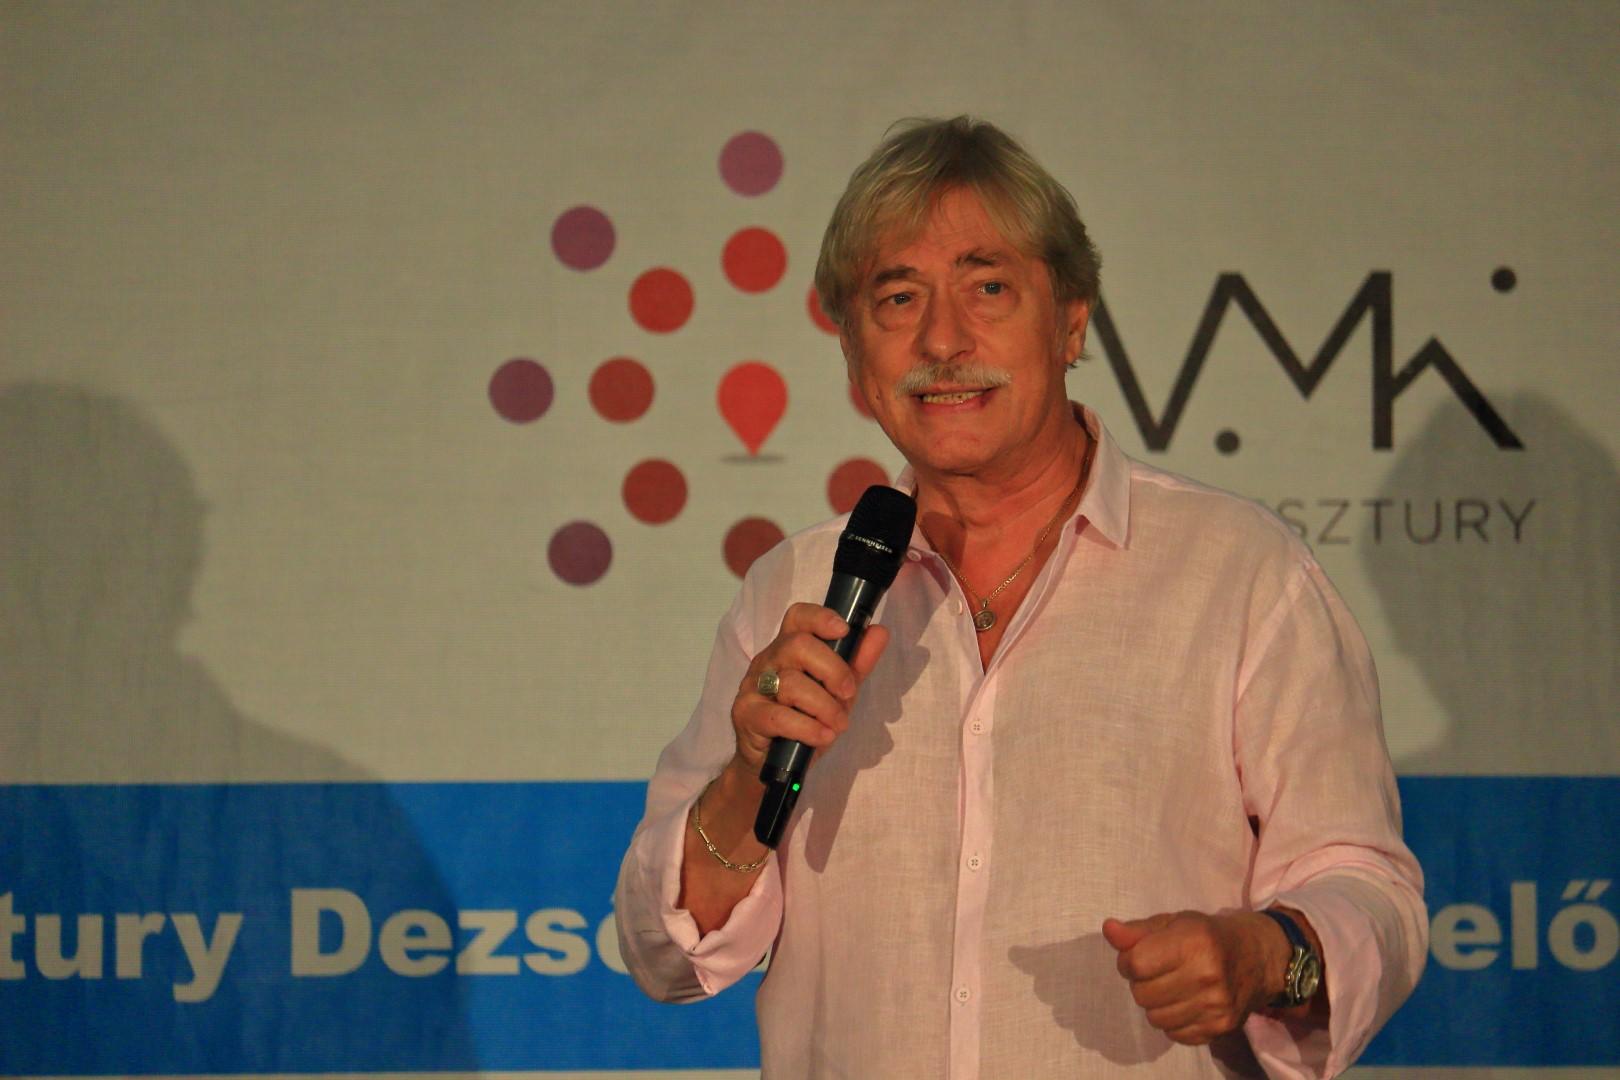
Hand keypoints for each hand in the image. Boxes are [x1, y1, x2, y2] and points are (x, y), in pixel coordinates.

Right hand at [729, 602, 889, 774]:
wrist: (770, 760)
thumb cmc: (804, 719)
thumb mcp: (837, 692)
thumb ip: (856, 664)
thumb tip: (880, 632)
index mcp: (788, 648)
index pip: (798, 617)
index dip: (820, 617)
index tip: (844, 630)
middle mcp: (768, 660)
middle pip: (797, 645)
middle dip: (832, 669)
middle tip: (848, 693)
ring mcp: (754, 686)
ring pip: (791, 683)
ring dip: (824, 707)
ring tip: (837, 725)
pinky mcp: (746, 714)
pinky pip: (778, 716)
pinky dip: (808, 728)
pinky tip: (822, 736)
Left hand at [1102, 910, 1284, 1044]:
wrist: (1258, 957)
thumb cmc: (1208, 934)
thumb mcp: (1174, 922)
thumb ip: (1138, 930)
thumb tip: (1108, 930)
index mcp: (1193, 942)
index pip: (1135, 964)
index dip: (1128, 960)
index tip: (1138, 956)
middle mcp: (1206, 975)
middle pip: (1142, 994)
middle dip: (1142, 982)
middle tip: (1158, 972)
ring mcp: (1215, 1005)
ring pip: (1155, 1018)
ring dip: (1156, 1004)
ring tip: (1171, 987)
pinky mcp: (1220, 1027)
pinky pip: (1174, 1034)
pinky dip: (1173, 1021)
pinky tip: (1185, 1003)